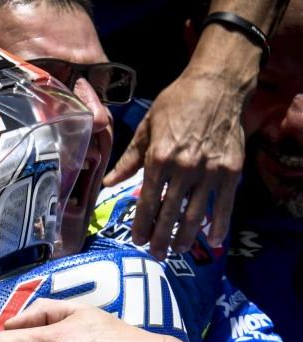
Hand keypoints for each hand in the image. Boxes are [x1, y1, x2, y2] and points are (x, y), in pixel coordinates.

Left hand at [104, 69, 246, 257]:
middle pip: (169, 214)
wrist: (217, 86)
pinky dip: (220, 224)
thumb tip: (109, 182)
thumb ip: (129, 160)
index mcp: (158, 159)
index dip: (141, 225)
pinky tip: (213, 240)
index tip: (137, 240)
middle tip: (155, 254)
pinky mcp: (231, 170)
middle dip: (160, 238)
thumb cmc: (176, 103)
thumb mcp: (146, 128)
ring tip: (177, 250)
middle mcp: (184, 169)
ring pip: (196, 214)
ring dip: (185, 237)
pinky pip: (224, 204)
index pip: (146, 202)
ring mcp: (210, 171)